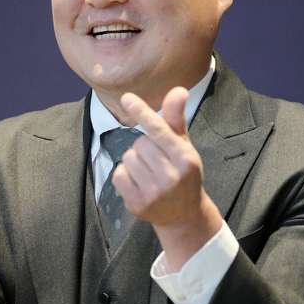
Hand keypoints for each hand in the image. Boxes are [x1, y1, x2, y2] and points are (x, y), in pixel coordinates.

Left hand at [113, 87, 221, 269]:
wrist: (183, 214)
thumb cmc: (182, 171)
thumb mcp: (183, 145)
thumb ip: (175, 118)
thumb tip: (179, 89)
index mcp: (185, 158)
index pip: (159, 130)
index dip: (142, 112)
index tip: (127, 98)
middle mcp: (171, 176)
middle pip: (139, 143)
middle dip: (144, 147)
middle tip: (157, 160)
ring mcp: (154, 192)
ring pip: (128, 158)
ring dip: (134, 161)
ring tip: (148, 172)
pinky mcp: (137, 204)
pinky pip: (118, 174)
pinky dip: (125, 175)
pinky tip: (139, 182)